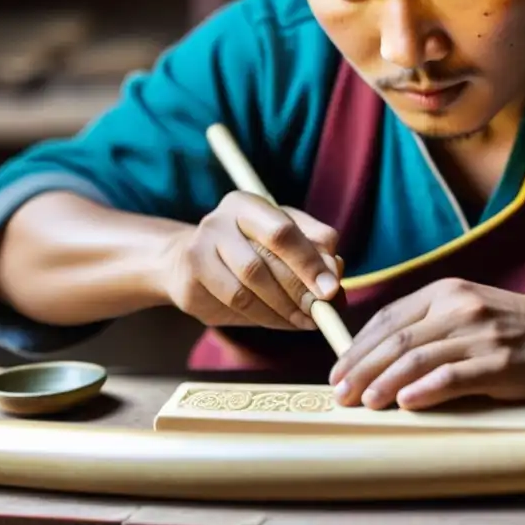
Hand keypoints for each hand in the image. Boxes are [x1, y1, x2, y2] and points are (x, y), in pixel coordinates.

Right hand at [161, 191, 341, 329]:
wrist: (188, 267)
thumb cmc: (249, 251)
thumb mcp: (284, 243)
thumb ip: (314, 250)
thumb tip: (335, 271)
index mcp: (248, 204)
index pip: (284, 229)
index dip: (310, 260)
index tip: (332, 289)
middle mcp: (221, 219)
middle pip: (268, 254)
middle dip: (300, 286)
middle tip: (320, 310)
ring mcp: (202, 246)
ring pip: (251, 282)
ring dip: (284, 306)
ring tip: (304, 319)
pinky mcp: (191, 276)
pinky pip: (235, 301)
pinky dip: (265, 316)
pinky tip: (280, 320)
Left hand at [328, 278, 524, 409]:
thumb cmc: (506, 326)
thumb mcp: (464, 309)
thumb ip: (427, 324)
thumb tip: (375, 356)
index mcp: (444, 292)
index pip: (389, 319)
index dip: (358, 346)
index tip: (338, 370)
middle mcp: (458, 307)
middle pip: (397, 340)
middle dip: (362, 368)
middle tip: (339, 392)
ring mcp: (479, 335)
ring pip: (419, 358)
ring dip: (385, 382)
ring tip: (364, 401)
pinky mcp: (499, 363)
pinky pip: (455, 376)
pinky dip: (426, 389)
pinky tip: (406, 402)